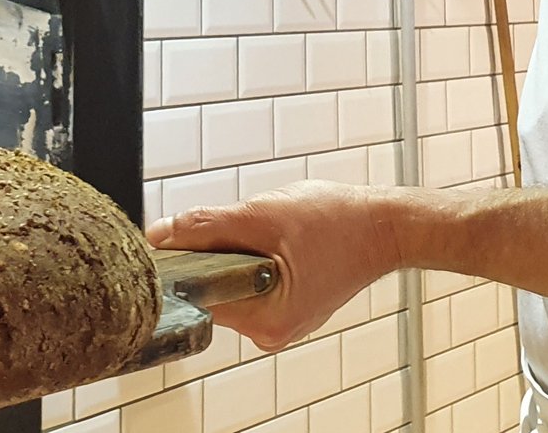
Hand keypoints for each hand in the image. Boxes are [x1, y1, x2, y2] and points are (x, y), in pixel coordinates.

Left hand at [146, 181, 402, 351]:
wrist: (386, 224)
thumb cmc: (340, 222)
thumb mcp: (262, 215)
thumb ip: (206, 227)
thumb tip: (161, 235)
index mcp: (265, 322)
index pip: (197, 294)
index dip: (187, 260)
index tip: (188, 235)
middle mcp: (272, 331)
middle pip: (214, 287)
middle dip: (220, 251)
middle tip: (250, 224)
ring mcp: (282, 319)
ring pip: (232, 280)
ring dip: (239, 249)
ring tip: (274, 231)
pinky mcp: (289, 304)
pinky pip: (253, 278)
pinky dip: (257, 254)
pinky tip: (283, 239)